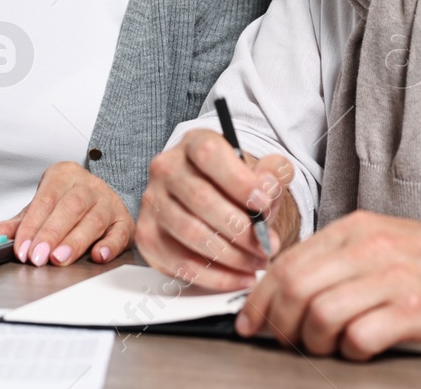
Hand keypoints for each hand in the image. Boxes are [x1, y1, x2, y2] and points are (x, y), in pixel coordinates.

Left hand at [0, 162, 132, 266]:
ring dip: (76, 241)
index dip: (32, 226)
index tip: (22, 249)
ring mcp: (109, 201)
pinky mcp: (124, 220)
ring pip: (94, 219)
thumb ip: (9, 226)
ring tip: (60, 258)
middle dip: (52, 234)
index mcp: (63, 176)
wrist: (96, 195)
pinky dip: (111, 244)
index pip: (45, 201)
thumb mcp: (36, 211)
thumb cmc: (63, 205)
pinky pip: (121, 231)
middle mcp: (88, 185)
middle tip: (39, 257)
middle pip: (70, 207)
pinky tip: (99, 255)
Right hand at [135, 129, 296, 290]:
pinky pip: (182, 263)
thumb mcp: (260, 171)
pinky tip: (240, 277)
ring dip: (232, 255)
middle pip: (201, 199)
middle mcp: (166, 168)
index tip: (264, 204)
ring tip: (258, 261)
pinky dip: (216, 276)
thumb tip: (267, 188)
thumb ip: (272, 173)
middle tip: (268, 245)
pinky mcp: (148, 236)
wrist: (212, 201)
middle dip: (241, 228)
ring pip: (191, 233)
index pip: (209, 155)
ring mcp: (152, 202)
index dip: (238, 180)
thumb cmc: (237, 186)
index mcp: (194, 143)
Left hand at [235, 210, 420, 360]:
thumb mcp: (379, 241)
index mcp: (355, 229)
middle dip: (280, 323)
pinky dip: (350, 350)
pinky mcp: (415, 310)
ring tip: (326, 346)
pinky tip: (359, 348)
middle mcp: (370, 248)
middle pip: (296, 288)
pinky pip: (360, 336)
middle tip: (286, 341)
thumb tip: (283, 288)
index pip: (288, 263)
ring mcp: (393, 278)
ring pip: (321, 314)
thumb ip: (335, 259)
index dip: (261, 298)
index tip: (250, 322)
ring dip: (314, 341)